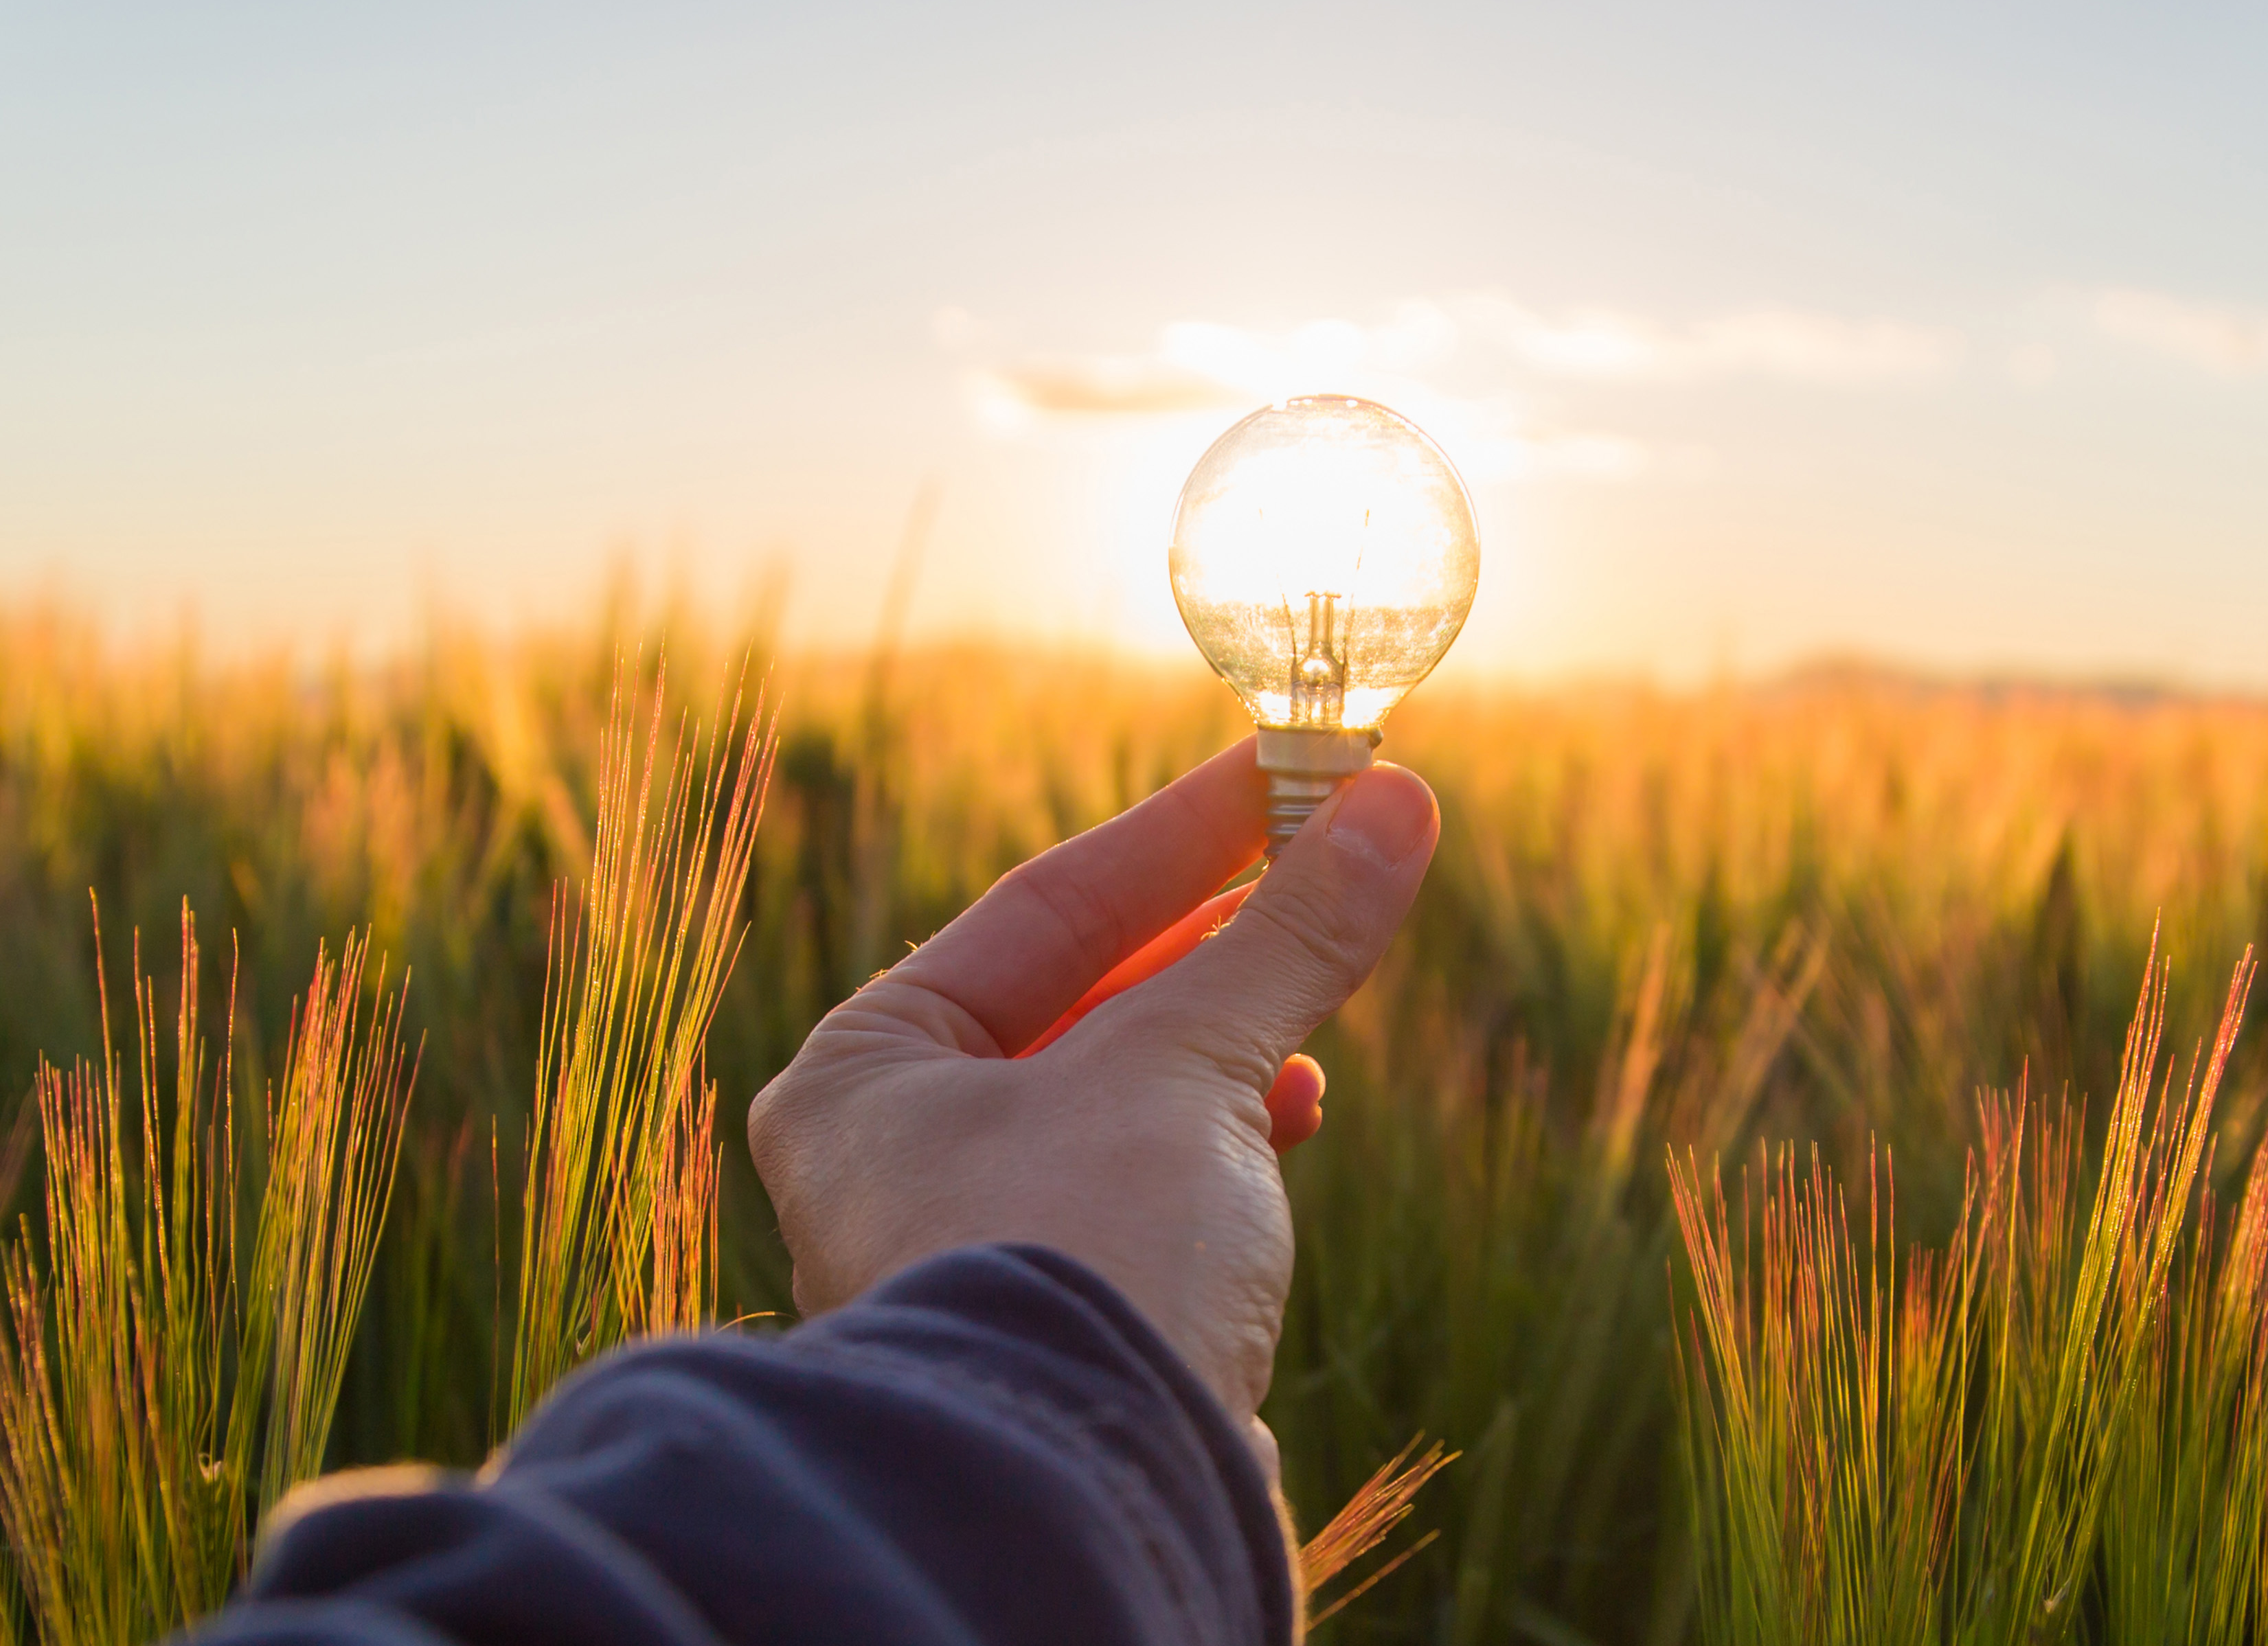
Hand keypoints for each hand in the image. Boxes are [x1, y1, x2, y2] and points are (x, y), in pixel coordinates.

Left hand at [746, 738, 1438, 1454]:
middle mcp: (901, 1153)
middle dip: (1218, 935)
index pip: (1042, 907)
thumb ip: (1287, 936)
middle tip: (1326, 855)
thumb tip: (1392, 805)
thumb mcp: (1190, 1067)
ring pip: (1123, 1090)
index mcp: (867, 1073)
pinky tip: (1290, 1115)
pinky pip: (1146, 1182)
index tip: (1287, 771)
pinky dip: (1222, 1136)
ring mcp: (979, 1239)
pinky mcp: (1062, 1310)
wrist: (1087, 1504)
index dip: (1181, 832)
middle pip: (1085, 995)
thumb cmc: (1084, 1257)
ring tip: (1314, 998)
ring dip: (1229, 1035)